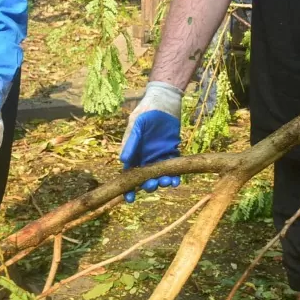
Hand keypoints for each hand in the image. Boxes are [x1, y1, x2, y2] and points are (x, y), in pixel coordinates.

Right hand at [119, 82, 181, 201]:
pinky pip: (173, 166)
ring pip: (160, 174)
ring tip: (167, 182)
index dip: (128, 188)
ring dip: (163, 181)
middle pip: (146, 177)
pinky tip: (176, 180)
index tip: (129, 199)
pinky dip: (175, 175)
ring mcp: (159, 155)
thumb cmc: (146, 111)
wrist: (164, 101)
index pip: (129, 174)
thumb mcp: (136, 124)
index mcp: (134, 153)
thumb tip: (123, 160)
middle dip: (149, 185)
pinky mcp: (172, 151)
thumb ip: (131, 141)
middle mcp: (145, 157)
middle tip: (153, 185)